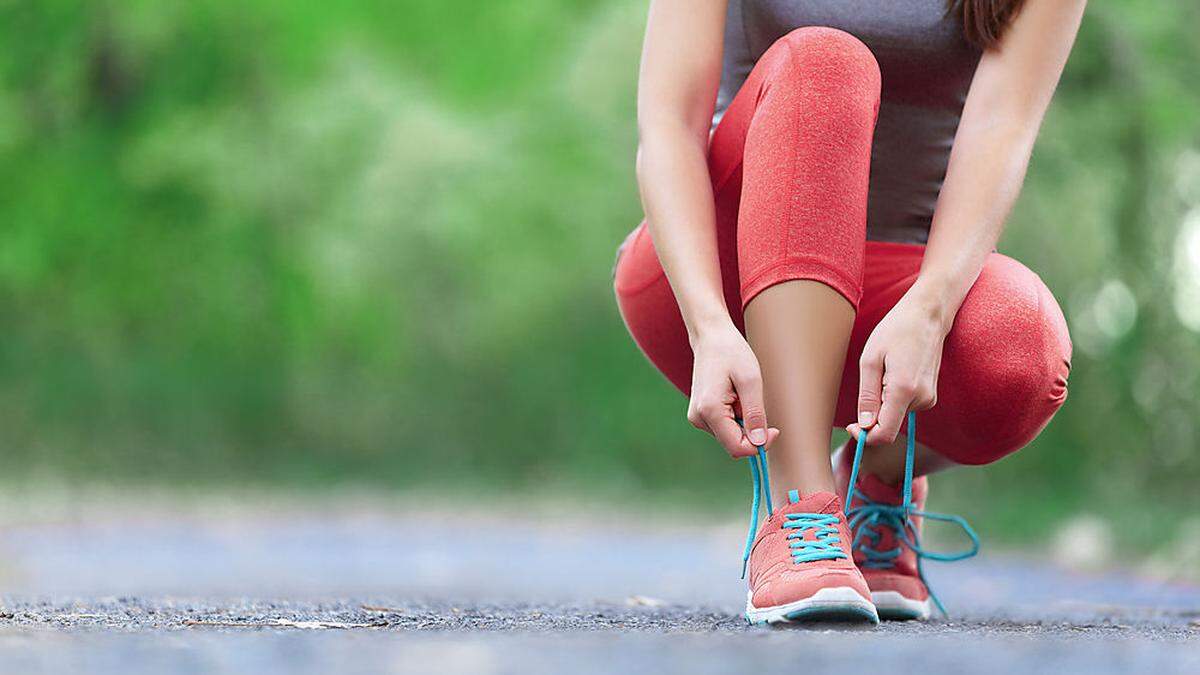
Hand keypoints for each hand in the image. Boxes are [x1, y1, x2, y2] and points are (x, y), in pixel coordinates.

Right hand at [686, 322, 780, 457]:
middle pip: (733, 444)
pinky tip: (733, 396)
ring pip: (730, 436)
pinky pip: (724, 427)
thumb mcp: (751, 381)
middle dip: (751, 430)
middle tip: (755, 402)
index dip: (760, 444)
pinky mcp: (700, 414)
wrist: (711, 337)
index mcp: (709, 410)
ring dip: (743, 421)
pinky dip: (736, 416)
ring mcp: (697, 417)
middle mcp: (699, 418)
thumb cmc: (731, 353)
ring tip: (740, 394)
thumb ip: (755, 414)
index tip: (775, 429)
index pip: (737, 448)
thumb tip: (760, 442)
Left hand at [845, 284, 951, 444]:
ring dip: (884, 402)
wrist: (927, 315)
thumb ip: (867, 396)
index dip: (865, 436)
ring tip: (885, 371)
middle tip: (867, 384)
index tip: (852, 426)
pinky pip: (905, 406)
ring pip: (896, 416)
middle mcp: (921, 399)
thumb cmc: (895, 331)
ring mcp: (929, 398)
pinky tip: (895, 372)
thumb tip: (864, 425)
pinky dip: (893, 397)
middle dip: (873, 415)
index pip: (885, 434)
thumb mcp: (870, 360)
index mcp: (904, 391)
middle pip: (890, 425)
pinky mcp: (930, 395)